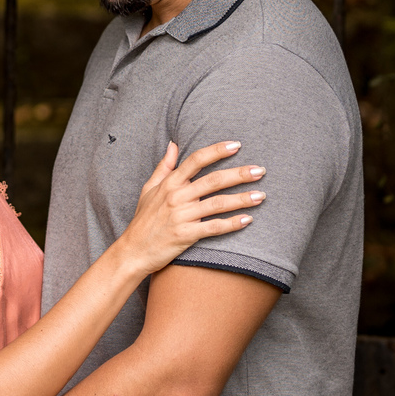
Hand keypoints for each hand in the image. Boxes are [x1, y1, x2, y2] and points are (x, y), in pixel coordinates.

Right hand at [120, 140, 264, 276]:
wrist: (133, 252)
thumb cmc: (143, 220)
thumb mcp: (149, 189)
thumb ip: (164, 166)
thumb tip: (174, 144)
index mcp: (170, 183)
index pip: (196, 160)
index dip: (217, 151)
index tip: (236, 145)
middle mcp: (176, 196)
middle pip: (213, 180)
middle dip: (239, 174)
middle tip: (260, 170)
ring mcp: (181, 216)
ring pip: (217, 204)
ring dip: (241, 199)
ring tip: (261, 196)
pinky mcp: (186, 235)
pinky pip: (213, 228)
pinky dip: (231, 224)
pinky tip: (248, 220)